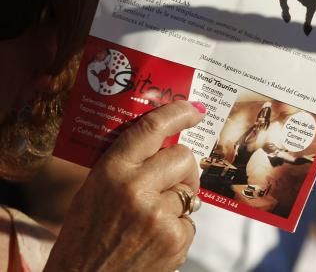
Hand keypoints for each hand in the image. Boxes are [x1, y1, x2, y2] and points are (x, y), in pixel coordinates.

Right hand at [45, 101, 204, 271]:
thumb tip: (161, 145)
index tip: (194, 110)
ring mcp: (157, 214)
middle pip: (183, 157)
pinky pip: (190, 221)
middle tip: (172, 182)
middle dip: (182, 168)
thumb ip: (124, 167)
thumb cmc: (84, 238)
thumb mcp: (92, 192)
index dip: (178, 113)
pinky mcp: (174, 238)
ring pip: (188, 190)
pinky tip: (154, 241)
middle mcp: (135, 188)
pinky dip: (177, 230)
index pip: (151, 128)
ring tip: (150, 221)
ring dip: (178, 203)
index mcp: (110, 171)